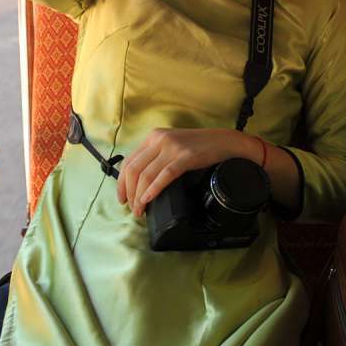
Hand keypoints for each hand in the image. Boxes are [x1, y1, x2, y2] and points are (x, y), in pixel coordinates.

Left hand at [117, 128, 259, 216]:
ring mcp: (172, 147)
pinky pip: (163, 176)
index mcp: (154, 136)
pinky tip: (148, 199)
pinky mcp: (185, 157)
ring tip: (140, 209)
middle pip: (134, 170)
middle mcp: (160, 139)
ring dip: (139, 196)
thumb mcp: (172, 145)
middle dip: (129, 192)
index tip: (122, 197)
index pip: (129, 161)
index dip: (121, 182)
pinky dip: (153, 190)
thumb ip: (156, 156)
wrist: (224, 141)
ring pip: (146, 175)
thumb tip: (139, 181)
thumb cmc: (199, 146)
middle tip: (131, 208)